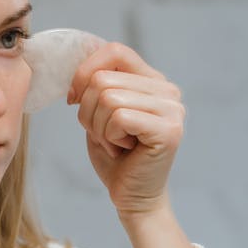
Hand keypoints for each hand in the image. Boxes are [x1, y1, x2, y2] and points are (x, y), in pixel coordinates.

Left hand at [68, 42, 185, 216]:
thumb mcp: (99, 111)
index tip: (74, 99)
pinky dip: (109, 137)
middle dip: (88, 112)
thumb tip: (79, 65)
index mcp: (152, 80)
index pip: (114, 51)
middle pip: (103, 79)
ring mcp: (172, 109)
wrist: (132, 197)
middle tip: (104, 135)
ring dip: (98, 128)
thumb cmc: (115, 155)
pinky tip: (124, 150)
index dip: (85, 71)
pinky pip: (119, 117)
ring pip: (108, 98)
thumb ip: (97, 84)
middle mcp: (167, 90)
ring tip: (115, 144)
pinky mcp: (169, 130)